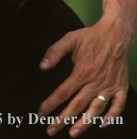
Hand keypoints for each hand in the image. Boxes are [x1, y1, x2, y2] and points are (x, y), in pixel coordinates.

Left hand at [37, 18, 131, 136]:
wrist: (117, 34)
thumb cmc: (91, 37)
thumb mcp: (69, 39)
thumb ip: (54, 52)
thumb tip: (42, 66)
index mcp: (82, 72)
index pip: (63, 93)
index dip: (50, 104)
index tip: (41, 113)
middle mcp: (96, 82)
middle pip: (76, 106)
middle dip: (62, 120)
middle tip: (51, 130)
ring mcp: (109, 86)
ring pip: (96, 109)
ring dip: (84, 123)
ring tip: (73, 133)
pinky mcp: (121, 87)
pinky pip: (118, 105)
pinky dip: (112, 116)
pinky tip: (103, 124)